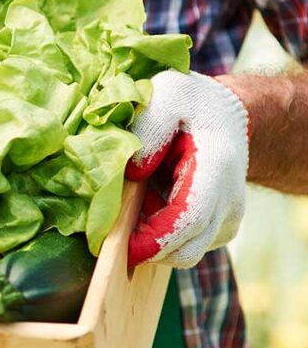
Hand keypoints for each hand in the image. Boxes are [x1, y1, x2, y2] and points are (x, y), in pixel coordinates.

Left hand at [126, 70, 248, 267]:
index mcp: (216, 169)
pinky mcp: (218, 230)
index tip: (121, 247)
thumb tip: (133, 172)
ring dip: (153, 238)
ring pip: (183, 252)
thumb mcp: (168, 95)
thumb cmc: (192, 104)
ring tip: (140, 198)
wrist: (227, 116)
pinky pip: (185, 246)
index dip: (153, 240)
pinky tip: (152, 204)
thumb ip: (149, 128)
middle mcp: (229, 202)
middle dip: (146, 246)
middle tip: (118, 219)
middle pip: (185, 250)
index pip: (188, 220)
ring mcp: (226, 220)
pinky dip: (162, 234)